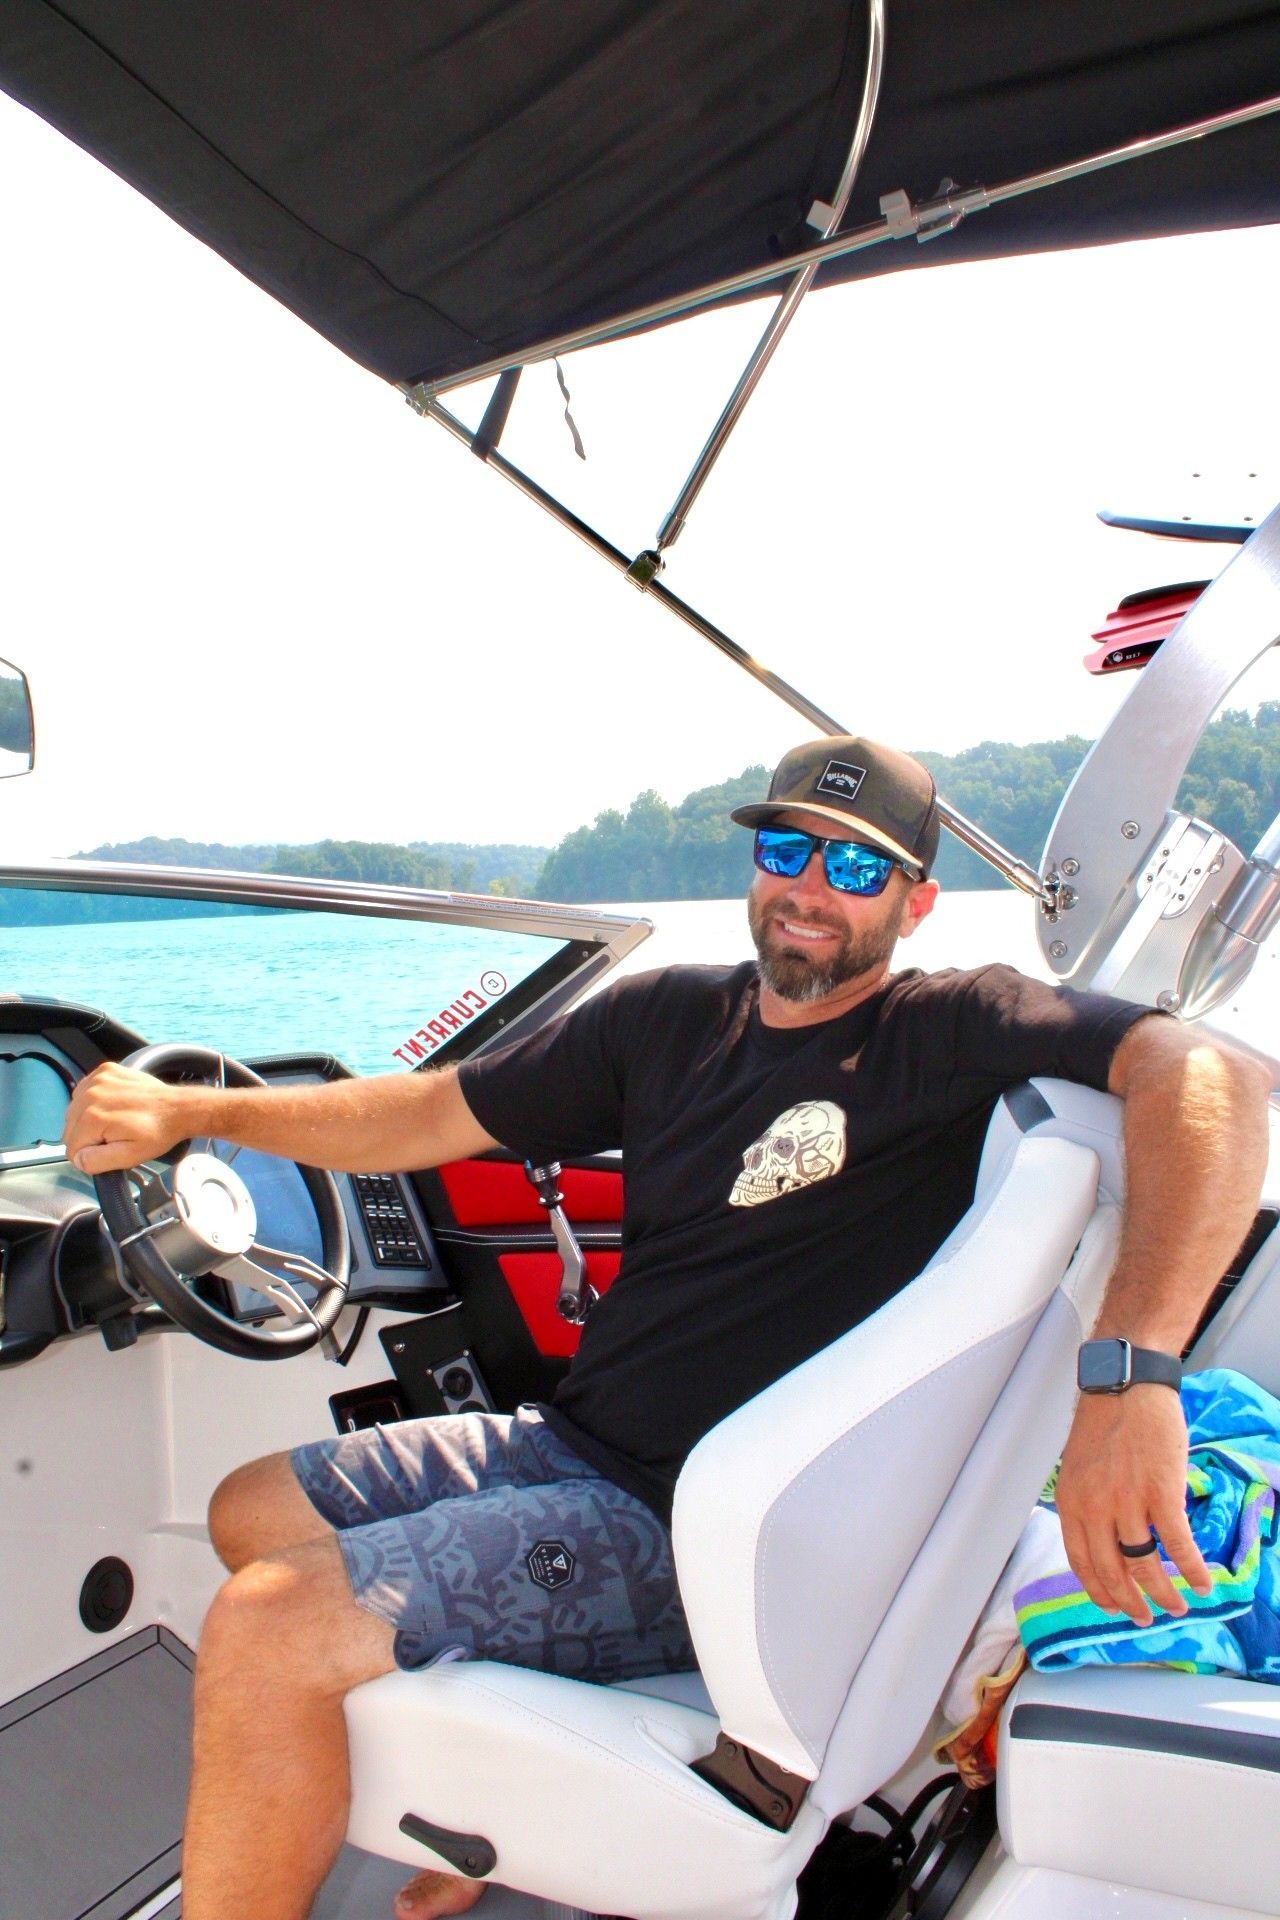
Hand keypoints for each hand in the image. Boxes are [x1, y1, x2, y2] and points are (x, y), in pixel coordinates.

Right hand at [63, 1062, 196, 1172]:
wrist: (178, 1108)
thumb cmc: (158, 1131)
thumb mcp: (129, 1156)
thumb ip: (97, 1161)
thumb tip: (77, 1159)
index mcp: (93, 1118)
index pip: (72, 1148)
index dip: (89, 1155)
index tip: (109, 1148)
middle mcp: (90, 1095)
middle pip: (70, 1129)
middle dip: (88, 1137)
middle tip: (114, 1135)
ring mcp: (98, 1080)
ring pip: (75, 1110)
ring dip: (88, 1119)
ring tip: (114, 1120)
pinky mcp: (104, 1071)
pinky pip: (84, 1091)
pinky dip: (92, 1101)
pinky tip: (112, 1105)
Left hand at [1055, 1386, 1211, 1626]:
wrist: (1125, 1385)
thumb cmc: (1104, 1422)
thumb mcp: (1078, 1466)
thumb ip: (1086, 1502)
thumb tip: (1099, 1539)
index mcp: (1071, 1501)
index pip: (1081, 1561)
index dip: (1098, 1591)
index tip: (1112, 1608)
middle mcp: (1094, 1507)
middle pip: (1111, 1571)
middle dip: (1130, 1602)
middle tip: (1145, 1618)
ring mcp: (1128, 1501)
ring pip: (1144, 1564)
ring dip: (1163, 1593)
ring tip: (1176, 1606)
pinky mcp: (1160, 1492)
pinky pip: (1178, 1544)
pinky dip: (1192, 1569)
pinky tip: (1201, 1584)